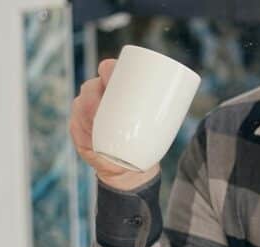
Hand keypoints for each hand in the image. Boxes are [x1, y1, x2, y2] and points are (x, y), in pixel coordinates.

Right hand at [69, 59, 159, 190]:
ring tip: (98, 117)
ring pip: (82, 106)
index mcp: (114, 89)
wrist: (129, 166)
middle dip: (96, 91)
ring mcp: (84, 114)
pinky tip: (86, 129)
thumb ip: (164, 110)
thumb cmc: (143, 137)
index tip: (112, 73)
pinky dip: (82, 128)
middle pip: (91, 87)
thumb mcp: (155, 122)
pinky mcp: (78, 131)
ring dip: (88, 110)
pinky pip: (76, 126)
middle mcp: (96, 97)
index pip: (108, 71)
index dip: (108, 69)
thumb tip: (183, 100)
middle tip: (107, 101)